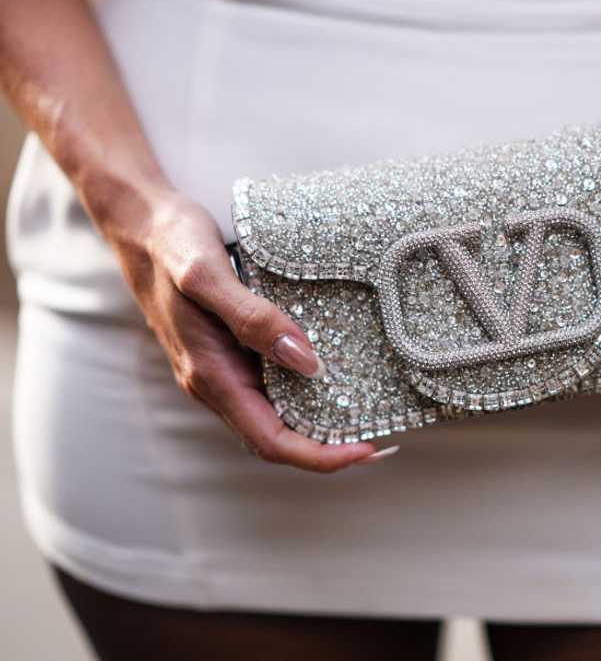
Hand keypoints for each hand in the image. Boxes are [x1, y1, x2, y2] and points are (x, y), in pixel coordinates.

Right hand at [105, 190, 393, 471]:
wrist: (138, 224)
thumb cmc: (171, 245)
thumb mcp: (208, 275)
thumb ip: (253, 319)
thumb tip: (307, 363)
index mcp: (210, 375)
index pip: (271, 440)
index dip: (320, 456)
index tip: (366, 449)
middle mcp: (214, 382)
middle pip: (276, 438)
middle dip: (327, 448)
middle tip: (382, 440)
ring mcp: (219, 369)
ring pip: (273, 415)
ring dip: (317, 424)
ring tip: (367, 413)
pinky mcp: (227, 351)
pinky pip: (269, 386)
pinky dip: (304, 392)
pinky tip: (334, 375)